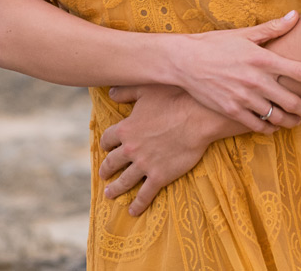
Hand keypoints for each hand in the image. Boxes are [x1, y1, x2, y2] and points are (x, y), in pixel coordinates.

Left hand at [98, 84, 239, 214]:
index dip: (105, 143)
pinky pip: (145, 194)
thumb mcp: (145, 90)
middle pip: (112, 162)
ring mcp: (144, 164)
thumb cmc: (173, 99)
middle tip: (103, 175)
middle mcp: (130, 149)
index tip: (105, 147)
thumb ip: (125, 92)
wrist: (197, 118)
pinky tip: (133, 211)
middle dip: (106, 169)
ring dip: (116, 189)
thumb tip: (110, 92)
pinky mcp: (160, 176)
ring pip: (125, 181)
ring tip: (109, 194)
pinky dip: (138, 204)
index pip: (108, 139)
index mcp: (125, 129)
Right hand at [170, 12, 300, 130]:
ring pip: (278, 117)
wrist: (183, 61)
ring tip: (296, 121)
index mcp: (262, 59)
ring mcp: (244, 98)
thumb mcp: (243, 34)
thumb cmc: (214, 44)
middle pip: (293, 101)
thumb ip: (273, 28)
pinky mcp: (232, 111)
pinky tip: (272, 126)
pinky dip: (269, 128)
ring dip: (292, 121)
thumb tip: (296, 15)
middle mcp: (256, 81)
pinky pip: (258, 125)